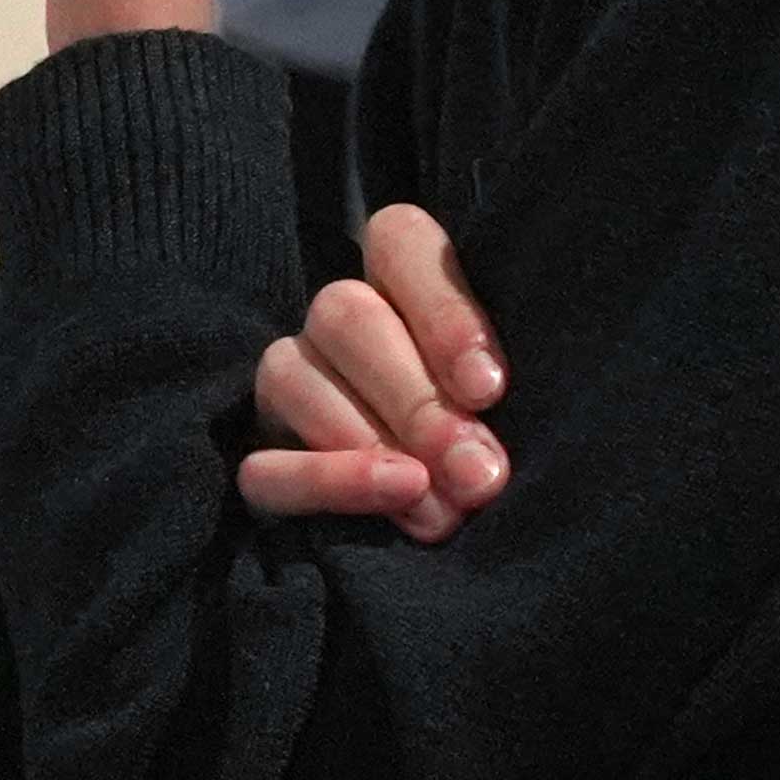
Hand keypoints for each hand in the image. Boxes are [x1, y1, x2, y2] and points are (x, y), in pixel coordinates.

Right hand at [239, 204, 511, 541]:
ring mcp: (292, 384)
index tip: (488, 387)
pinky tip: (390, 501)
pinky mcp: (264, 457)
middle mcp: (339, 321)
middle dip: (416, 402)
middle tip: (478, 473)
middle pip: (343, 313)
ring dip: (368, 440)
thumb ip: (495, 379)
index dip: (441, 309)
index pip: (397, 240)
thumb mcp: (515, 391)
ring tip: (443, 506)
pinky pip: (264, 465)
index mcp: (404, 281)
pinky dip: (323, 482)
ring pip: (290, 375)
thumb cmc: (512, 437)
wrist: (489, 539)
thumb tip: (483, 401)